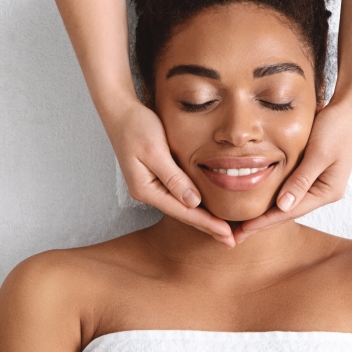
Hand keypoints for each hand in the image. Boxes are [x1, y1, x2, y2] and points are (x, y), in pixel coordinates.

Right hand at [104, 97, 234, 246]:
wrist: (120, 111)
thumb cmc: (136, 127)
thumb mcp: (155, 151)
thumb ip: (174, 178)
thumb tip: (193, 202)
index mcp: (146, 189)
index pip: (183, 212)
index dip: (207, 224)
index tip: (227, 235)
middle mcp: (148, 191)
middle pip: (183, 214)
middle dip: (208, 227)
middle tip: (231, 241)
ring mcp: (151, 184)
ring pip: (182, 206)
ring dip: (203, 217)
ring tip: (223, 230)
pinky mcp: (156, 175)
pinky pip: (180, 194)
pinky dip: (195, 203)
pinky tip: (206, 207)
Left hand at [234, 97, 351, 242]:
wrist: (350, 107)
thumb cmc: (337, 127)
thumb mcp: (318, 154)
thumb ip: (301, 180)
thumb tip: (283, 206)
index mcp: (328, 191)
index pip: (290, 211)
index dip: (265, 222)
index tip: (243, 231)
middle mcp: (324, 190)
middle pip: (288, 211)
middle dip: (263, 222)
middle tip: (236, 235)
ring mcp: (319, 182)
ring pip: (288, 201)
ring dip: (267, 211)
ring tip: (243, 223)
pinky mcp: (312, 170)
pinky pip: (289, 187)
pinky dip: (273, 194)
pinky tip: (259, 199)